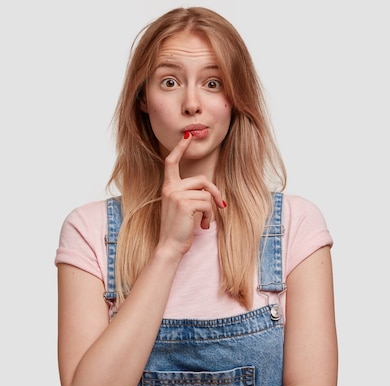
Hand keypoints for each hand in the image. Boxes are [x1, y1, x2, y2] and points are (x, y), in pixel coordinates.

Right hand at [158, 133, 225, 255]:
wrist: (169, 247)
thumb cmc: (178, 230)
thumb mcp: (181, 208)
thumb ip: (190, 195)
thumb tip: (210, 191)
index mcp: (168, 187)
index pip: (171, 162)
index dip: (180, 148)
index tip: (187, 136)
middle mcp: (170, 188)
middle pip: (201, 180)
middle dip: (214, 192)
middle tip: (222, 206)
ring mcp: (176, 195)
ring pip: (206, 194)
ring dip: (210, 210)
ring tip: (203, 223)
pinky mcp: (185, 203)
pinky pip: (207, 203)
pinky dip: (209, 216)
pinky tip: (201, 226)